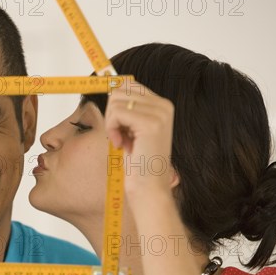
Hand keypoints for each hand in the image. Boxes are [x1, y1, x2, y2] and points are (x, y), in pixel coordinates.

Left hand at [104, 79, 175, 198]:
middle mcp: (164, 105)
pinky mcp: (151, 123)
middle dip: (111, 114)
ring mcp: (160, 113)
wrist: (149, 188)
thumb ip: (127, 109)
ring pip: (116, 101)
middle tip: (119, 136)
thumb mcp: (132, 130)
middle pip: (120, 90)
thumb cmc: (138, 163)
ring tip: (122, 141)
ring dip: (111, 123)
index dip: (116, 108)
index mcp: (162, 105)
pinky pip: (116, 113)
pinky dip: (112, 129)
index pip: (128, 86)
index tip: (121, 130)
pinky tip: (121, 144)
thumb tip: (112, 86)